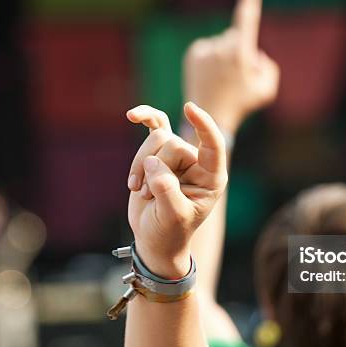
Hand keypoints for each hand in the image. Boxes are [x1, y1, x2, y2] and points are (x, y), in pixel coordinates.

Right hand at [126, 102, 227, 277]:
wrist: (154, 238)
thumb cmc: (170, 231)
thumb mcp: (173, 217)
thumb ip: (167, 191)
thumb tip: (154, 164)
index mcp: (211, 177)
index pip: (213, 144)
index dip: (203, 125)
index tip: (190, 108)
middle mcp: (197, 162)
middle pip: (173, 144)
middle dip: (154, 168)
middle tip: (148, 195)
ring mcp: (177, 156)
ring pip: (156, 137)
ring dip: (139, 164)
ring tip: (140, 190)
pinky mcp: (158, 153)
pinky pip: (154, 125)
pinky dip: (144, 118)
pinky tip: (131, 116)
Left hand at [183, 0, 279, 132]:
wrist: (209, 116)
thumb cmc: (241, 104)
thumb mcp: (266, 90)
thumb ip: (268, 67)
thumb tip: (255, 54)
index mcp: (240, 53)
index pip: (246, 20)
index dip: (249, 2)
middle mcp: (221, 47)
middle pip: (236, 36)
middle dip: (240, 49)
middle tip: (238, 77)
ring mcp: (205, 50)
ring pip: (223, 43)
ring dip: (226, 55)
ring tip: (223, 80)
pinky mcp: (194, 54)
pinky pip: (209, 48)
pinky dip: (213, 58)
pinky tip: (212, 76)